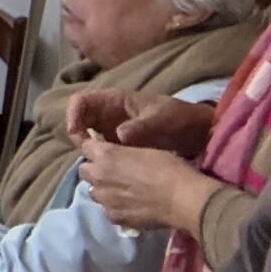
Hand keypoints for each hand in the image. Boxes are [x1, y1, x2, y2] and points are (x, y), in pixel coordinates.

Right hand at [68, 89, 214, 155]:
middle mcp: (108, 115)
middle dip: (78, 137)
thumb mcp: (161, 120)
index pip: (81, 101)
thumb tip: (119, 135)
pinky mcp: (121, 147)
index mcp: (114, 101)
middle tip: (87, 153)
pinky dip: (101, 160)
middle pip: (80, 122)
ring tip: (99, 164)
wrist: (198, 134)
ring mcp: (113, 131)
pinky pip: (103, 152)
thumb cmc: (179, 119)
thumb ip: (140, 127)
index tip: (75, 132)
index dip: (72, 114)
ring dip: (89, 151)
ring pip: (89, 139)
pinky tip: (110, 170)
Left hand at [78, 138, 213, 232]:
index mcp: (106, 155)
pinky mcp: (114, 217)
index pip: (85, 147)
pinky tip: (129, 207)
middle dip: (95, 170)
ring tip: (121, 192)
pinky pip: (107, 210)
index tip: (103, 153)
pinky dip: (114, 208)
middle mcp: (99, 176)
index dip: (94, 149)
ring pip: (94, 192)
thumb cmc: (170, 169)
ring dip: (103, 190)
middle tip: (112, 173)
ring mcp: (105, 199)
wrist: (184, 200)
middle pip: (84, 171)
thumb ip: (123, 154)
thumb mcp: (144, 150)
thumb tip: (117, 157)